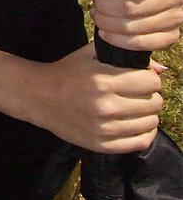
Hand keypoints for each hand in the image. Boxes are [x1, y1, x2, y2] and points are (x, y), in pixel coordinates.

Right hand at [25, 42, 163, 151]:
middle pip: (154, 103)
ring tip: (136, 109)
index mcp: (103, 81)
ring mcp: (103, 129)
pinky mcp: (101, 145)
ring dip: (148, 115)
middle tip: (138, 94)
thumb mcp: (91, 55)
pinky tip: (134, 124)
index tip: (140, 79)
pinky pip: (140, 142)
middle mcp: (105, 106)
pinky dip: (144, 133)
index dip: (149, 78)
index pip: (150, 82)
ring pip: (150, 123)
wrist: (38, 97)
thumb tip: (160, 69)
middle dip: (150, 96)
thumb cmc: (67, 72)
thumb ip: (125, 56)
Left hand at [86, 0, 182, 50]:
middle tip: (95, 3)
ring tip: (98, 15)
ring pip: (136, 27)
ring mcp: (177, 17)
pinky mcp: (171, 36)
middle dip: (107, 7)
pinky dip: (119, 41)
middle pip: (136, 7)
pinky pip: (143, 44)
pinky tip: (105, 32)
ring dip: (109, 23)